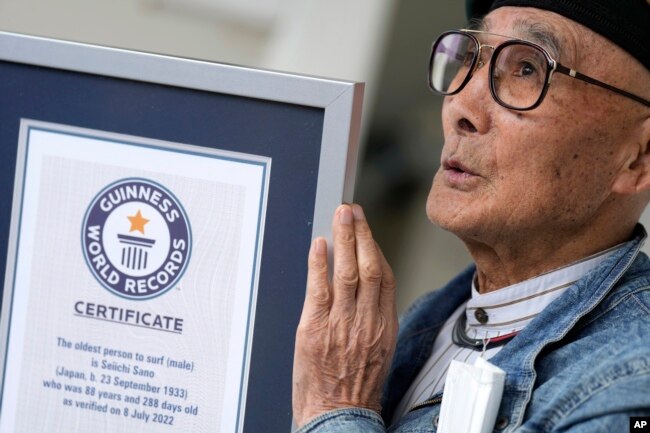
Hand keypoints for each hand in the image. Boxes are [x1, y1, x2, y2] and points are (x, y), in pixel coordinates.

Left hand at [292, 204, 397, 426]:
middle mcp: (366, 320)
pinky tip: (320, 244)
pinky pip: (319, 289)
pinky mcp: (316, 328)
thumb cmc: (356, 387)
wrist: (340, 416)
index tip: (367, 230)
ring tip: (340, 215)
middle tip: (352, 211)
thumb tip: (366, 292)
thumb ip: (373, 318)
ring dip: (344, 239)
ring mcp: (341, 324)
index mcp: (384, 325)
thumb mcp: (377, 350)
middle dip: (361, 233)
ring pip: (346, 272)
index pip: (384, 276)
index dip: (375, 247)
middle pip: (368, 266)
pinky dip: (319, 264)